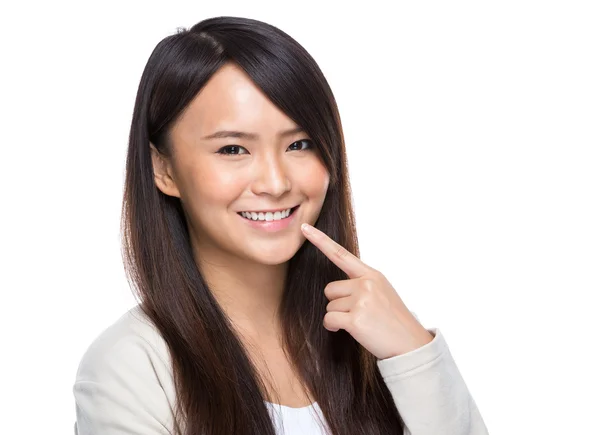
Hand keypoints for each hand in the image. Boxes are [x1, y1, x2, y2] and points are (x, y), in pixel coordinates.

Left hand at [301, 223, 433, 359]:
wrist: (411, 344)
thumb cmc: (394, 320)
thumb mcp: (383, 292)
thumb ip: (362, 283)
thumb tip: (336, 288)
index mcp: (372, 275)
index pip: (341, 254)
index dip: (320, 240)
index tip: (304, 228)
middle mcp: (366, 284)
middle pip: (330, 289)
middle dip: (338, 303)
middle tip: (358, 314)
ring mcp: (361, 301)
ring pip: (330, 306)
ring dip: (338, 317)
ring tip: (361, 323)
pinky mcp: (355, 319)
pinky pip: (329, 319)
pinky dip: (332, 327)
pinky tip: (348, 331)